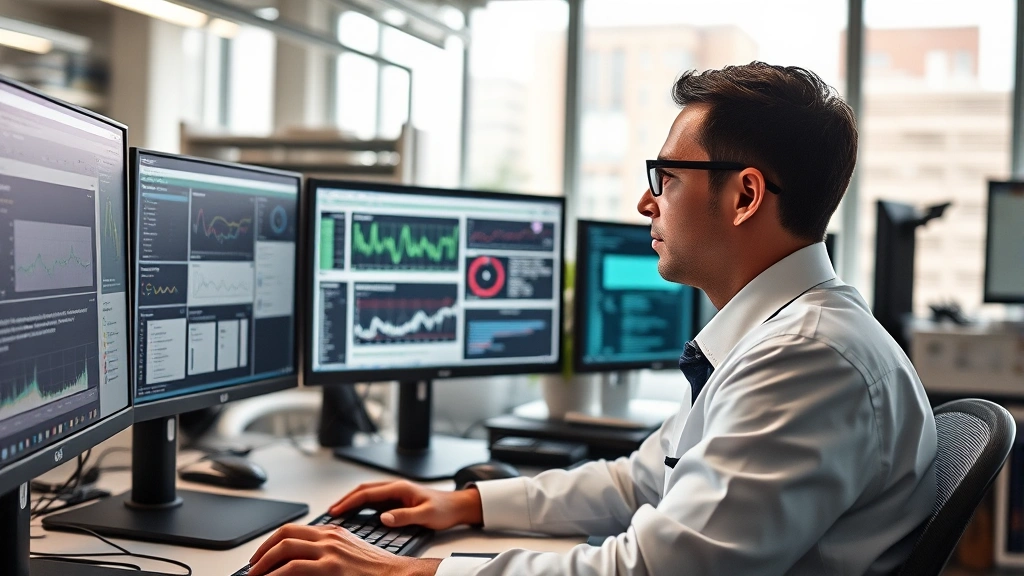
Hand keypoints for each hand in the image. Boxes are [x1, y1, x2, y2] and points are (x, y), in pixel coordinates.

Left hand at [248, 524, 440, 575]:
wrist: (395, 575)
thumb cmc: (374, 569)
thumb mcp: (348, 552)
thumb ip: (326, 551)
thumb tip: (301, 560)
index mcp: (331, 532)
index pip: (292, 529)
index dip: (271, 541)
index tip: (262, 554)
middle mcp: (328, 537)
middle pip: (284, 535)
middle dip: (262, 551)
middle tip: (253, 566)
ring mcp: (329, 551)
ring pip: (285, 548)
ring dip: (264, 563)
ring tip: (255, 575)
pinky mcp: (330, 567)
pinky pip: (294, 567)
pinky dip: (276, 574)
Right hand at [329, 480, 482, 529]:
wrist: (457, 506)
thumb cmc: (444, 509)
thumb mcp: (426, 515)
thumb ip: (404, 516)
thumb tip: (383, 518)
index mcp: (399, 488)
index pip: (367, 493)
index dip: (349, 501)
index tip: (336, 511)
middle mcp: (395, 487)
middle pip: (363, 490)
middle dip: (345, 499)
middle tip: (331, 512)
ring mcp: (395, 493)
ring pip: (367, 494)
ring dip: (352, 501)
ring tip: (338, 512)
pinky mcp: (397, 500)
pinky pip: (374, 501)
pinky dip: (361, 506)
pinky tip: (355, 514)